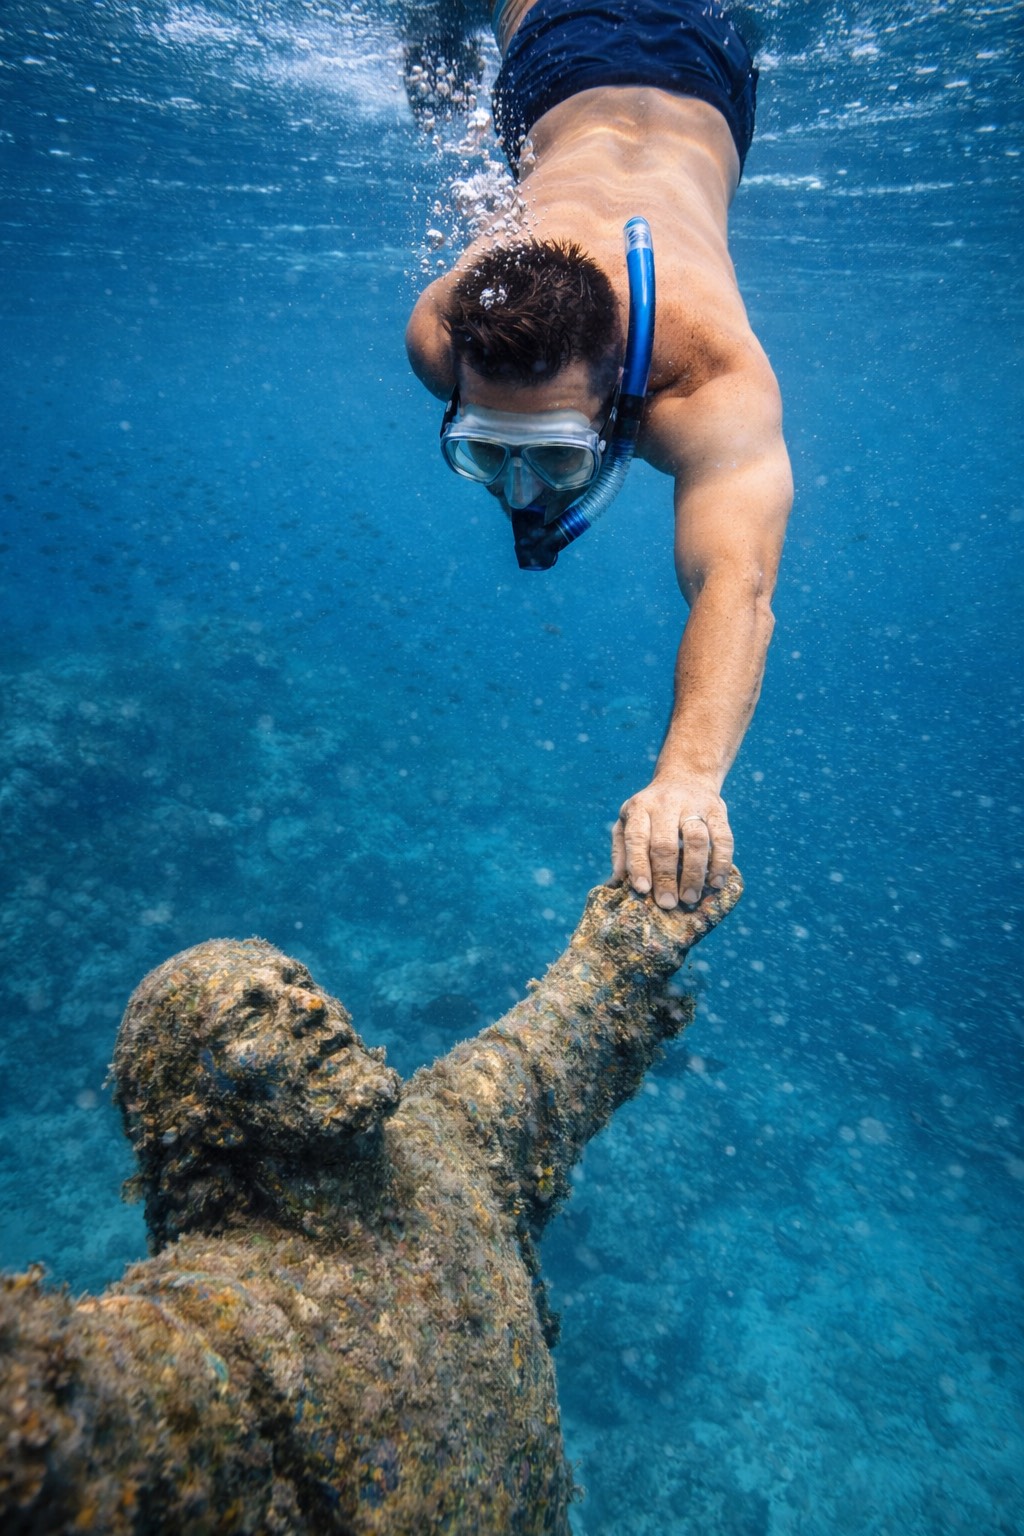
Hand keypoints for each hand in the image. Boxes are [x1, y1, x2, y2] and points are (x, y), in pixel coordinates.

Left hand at [610, 777, 734, 910]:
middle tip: (668, 904)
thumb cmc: (651, 811)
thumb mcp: (628, 821)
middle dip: (666, 877)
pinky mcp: (718, 810)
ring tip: (691, 898)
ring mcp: (693, 805)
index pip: (637, 838)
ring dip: (694, 873)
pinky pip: (723, 838)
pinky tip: (716, 883)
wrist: (686, 777)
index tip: (643, 890)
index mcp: (640, 808)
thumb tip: (616, 882)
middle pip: (666, 843)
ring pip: (696, 841)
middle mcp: (665, 804)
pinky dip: (721, 862)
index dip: (639, 865)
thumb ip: (621, 850)